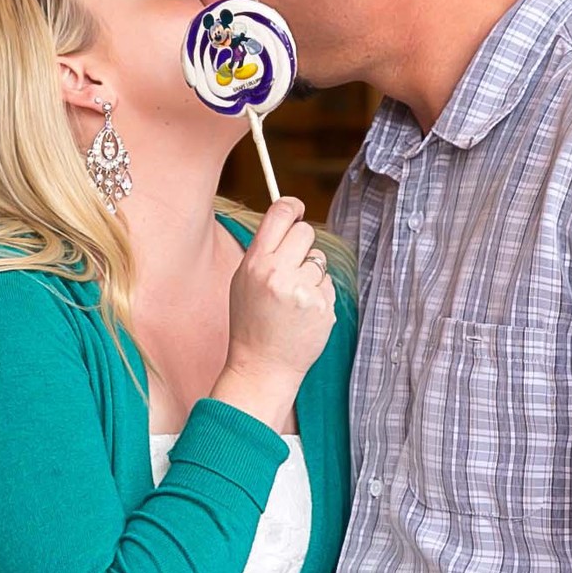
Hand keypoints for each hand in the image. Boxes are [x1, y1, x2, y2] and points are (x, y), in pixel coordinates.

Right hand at [213, 197, 335, 413]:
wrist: (262, 367)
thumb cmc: (251, 322)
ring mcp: (302, 291)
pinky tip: (304, 313)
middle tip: (293, 264)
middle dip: (303, 244)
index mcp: (255, 263)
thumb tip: (288, 217)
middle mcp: (278, 274)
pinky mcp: (322, 307)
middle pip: (306, 232)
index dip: (292, 206)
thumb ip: (263, 250)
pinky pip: (328, 284)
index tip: (297, 209)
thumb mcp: (243, 281)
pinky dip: (319, 294)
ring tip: (293, 298)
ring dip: (311, 273)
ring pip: (319, 259)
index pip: (280, 214)